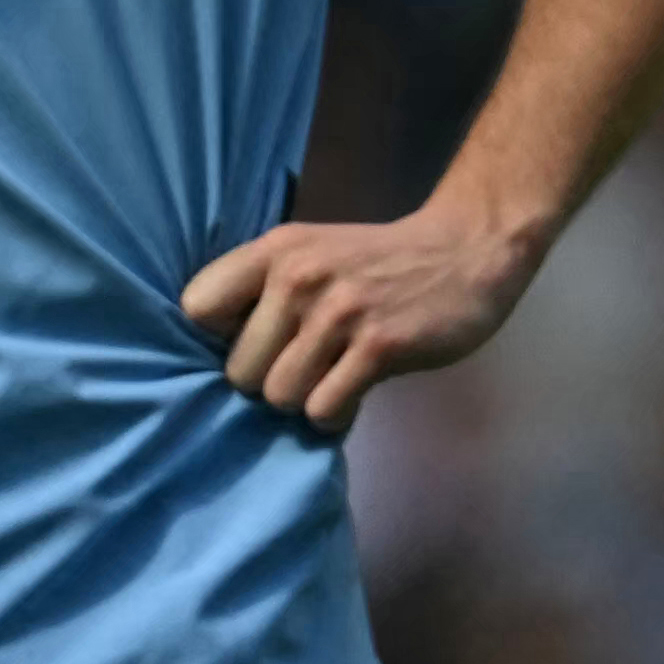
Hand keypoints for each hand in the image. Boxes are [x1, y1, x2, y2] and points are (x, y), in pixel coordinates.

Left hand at [187, 201, 537, 433]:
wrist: (466, 250)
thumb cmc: (380, 261)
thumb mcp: (313, 251)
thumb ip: (265, 288)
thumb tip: (219, 352)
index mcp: (276, 251)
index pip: (197, 308)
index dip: (222, 337)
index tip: (257, 338)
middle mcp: (299, 278)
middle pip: (238, 370)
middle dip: (269, 380)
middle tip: (306, 366)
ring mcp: (340, 313)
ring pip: (280, 395)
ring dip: (305, 399)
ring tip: (332, 378)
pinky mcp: (379, 347)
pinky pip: (325, 408)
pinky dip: (336, 413)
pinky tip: (355, 390)